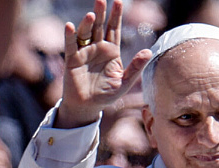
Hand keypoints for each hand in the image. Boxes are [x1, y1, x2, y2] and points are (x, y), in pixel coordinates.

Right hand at [58, 0, 153, 128]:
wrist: (89, 106)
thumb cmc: (107, 94)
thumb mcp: (125, 82)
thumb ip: (136, 67)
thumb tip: (148, 51)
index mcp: (111, 51)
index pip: (114, 29)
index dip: (116, 16)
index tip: (118, 1)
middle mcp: (97, 48)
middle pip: (99, 27)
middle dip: (101, 13)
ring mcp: (84, 52)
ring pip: (85, 33)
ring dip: (87, 23)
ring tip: (91, 14)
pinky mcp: (72, 59)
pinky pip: (71, 45)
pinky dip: (70, 36)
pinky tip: (70, 26)